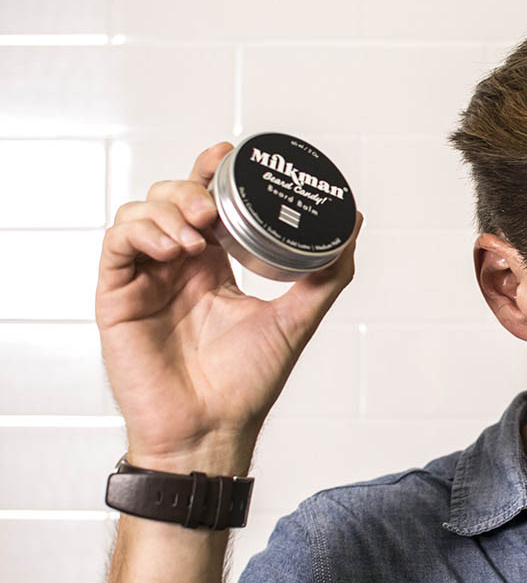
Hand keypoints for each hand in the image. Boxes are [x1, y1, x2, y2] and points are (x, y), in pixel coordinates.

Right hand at [95, 142, 361, 473]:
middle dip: (189, 188)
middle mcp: (178, 268)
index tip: (227, 153)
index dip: (211, 171)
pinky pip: (116, 244)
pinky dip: (142, 232)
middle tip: (211, 209)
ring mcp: (146, 279)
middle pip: (171, 198)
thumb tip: (355, 223)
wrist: (212, 429)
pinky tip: (173, 249)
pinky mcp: (117, 296)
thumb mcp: (297, 318)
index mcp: (215, 268)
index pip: (207, 203)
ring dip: (167, 209)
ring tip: (196, 235)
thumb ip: (327, 272)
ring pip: (141, 212)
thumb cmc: (248, 385)